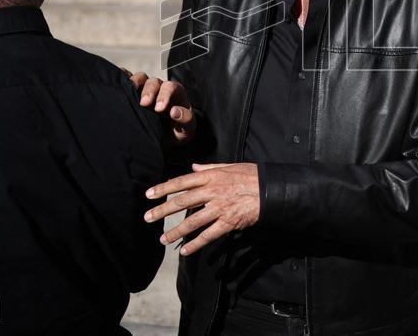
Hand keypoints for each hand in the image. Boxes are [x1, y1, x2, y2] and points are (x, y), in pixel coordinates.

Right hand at [126, 71, 195, 144]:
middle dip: (148, 91)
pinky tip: (116, 86)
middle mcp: (160, 87)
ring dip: (134, 84)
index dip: (165, 95)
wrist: (164, 138)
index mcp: (175, 93)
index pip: (170, 87)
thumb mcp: (187, 128)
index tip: (159, 109)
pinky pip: (126, 80)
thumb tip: (175, 111)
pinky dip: (121, 79)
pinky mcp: (132, 92)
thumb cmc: (178, 130)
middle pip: (153, 82)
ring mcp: (145, 88)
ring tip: (128, 94)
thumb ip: (186, 119)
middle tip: (144, 103)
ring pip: (139, 78)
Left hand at [145, 163, 259, 254]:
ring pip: (193, 221)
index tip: (149, 194)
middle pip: (182, 202)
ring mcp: (220, 208)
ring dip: (176, 231)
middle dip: (162, 210)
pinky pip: (209, 235)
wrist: (270, 189)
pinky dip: (196, 244)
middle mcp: (212, 191)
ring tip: (163, 238)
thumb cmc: (251, 175)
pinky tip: (185, 250)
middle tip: (147, 218)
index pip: (182, 182)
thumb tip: (193, 167)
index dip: (164, 188)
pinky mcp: (228, 222)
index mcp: (211, 176)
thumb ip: (209, 168)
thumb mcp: (230, 166)